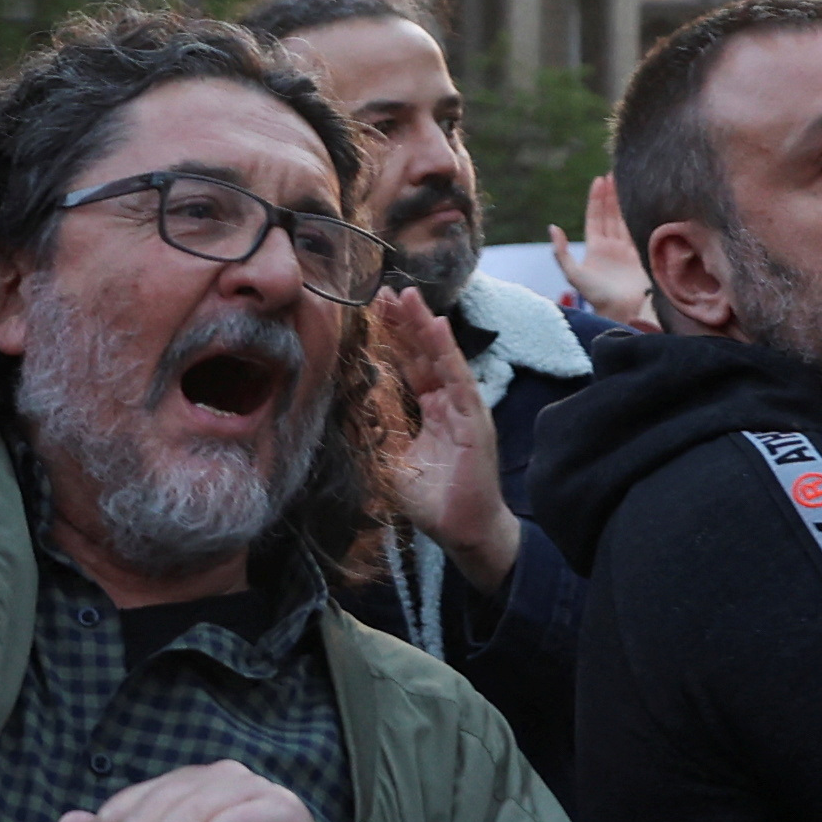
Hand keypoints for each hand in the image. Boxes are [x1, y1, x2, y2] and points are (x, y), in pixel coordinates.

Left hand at [375, 285, 518, 594]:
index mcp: (428, 409)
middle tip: (384, 290)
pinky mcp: (474, 420)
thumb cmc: (431, 499)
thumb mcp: (392, 458)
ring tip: (408, 297)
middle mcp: (446, 402)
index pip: (407, 365)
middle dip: (404, 322)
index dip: (390, 339)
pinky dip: (447, 353)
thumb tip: (347, 405)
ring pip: (440, 358)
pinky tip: (437, 328)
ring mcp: (462, 408)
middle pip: (422, 354)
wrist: (463, 531)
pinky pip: (459, 379)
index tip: (371, 310)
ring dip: (424, 326)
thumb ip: (376, 430)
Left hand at [548, 174, 654, 328]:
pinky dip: (642, 215)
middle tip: (616, 172)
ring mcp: (628, 249)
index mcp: (596, 246)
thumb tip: (552, 227)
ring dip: (626, 201)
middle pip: (611, 214)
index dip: (597, 198)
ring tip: (629, 180)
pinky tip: (646, 201)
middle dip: (613, 194)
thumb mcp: (573, 274)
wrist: (621, 311)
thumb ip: (561, 252)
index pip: (596, 216)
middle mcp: (612, 245)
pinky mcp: (643, 253)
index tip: (599, 179)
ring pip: (626, 219)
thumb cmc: (595, 296)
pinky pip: (641, 230)